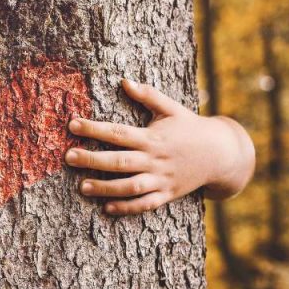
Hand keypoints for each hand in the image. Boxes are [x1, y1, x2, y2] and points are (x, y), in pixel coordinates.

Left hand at [65, 79, 254, 214]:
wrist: (220, 154)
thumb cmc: (191, 127)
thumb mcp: (172, 108)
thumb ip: (148, 95)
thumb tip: (125, 80)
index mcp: (152, 137)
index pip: (118, 132)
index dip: (94, 128)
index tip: (72, 124)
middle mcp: (155, 159)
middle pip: (119, 161)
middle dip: (92, 159)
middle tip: (68, 157)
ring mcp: (161, 179)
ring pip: (130, 187)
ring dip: (105, 188)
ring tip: (82, 187)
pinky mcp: (167, 195)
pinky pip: (145, 204)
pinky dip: (127, 208)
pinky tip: (107, 207)